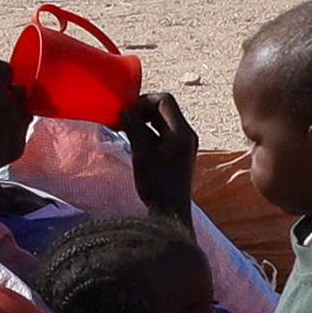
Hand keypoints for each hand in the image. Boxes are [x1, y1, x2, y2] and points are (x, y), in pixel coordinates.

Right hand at [122, 93, 201, 218]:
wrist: (170, 212)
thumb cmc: (156, 183)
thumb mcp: (142, 153)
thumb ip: (134, 128)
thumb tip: (125, 111)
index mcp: (181, 131)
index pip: (164, 100)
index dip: (144, 101)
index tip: (127, 112)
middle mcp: (186, 134)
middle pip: (164, 108)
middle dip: (143, 110)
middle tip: (124, 120)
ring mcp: (184, 143)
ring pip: (163, 120)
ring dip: (144, 121)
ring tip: (127, 130)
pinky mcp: (179, 152)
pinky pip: (163, 132)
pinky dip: (149, 132)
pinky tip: (135, 142)